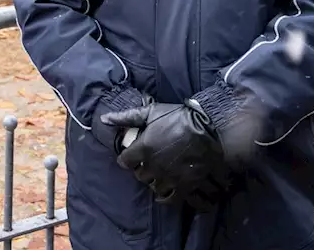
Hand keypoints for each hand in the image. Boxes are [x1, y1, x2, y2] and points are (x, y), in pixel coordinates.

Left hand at [100, 100, 226, 209]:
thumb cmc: (178, 117)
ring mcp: (169, 178)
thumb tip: (104, 119)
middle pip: (140, 175)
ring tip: (160, 175)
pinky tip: (165, 193)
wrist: (208, 128)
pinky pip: (171, 200)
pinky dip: (166, 199)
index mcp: (143, 148)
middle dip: (142, 170)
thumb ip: (126, 118)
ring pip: (154, 187)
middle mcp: (153, 166)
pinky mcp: (185, 186)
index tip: (132, 156)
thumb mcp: (150, 112)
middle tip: (148, 163)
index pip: (125, 161)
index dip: (128, 158)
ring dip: (155, 182)